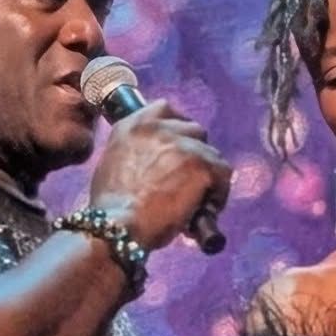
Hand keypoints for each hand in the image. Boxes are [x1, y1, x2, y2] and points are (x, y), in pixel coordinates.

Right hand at [88, 100, 231, 251]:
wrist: (118, 225)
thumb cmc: (112, 207)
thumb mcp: (115, 163)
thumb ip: (138, 151)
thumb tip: (158, 161)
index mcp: (134, 124)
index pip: (167, 110)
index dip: (179, 132)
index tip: (181, 150)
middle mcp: (160, 127)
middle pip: (195, 130)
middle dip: (196, 154)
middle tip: (189, 181)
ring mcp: (183, 144)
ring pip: (212, 155)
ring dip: (208, 176)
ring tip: (196, 201)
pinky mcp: (201, 165)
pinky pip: (223, 175)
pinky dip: (218, 194)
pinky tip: (204, 212)